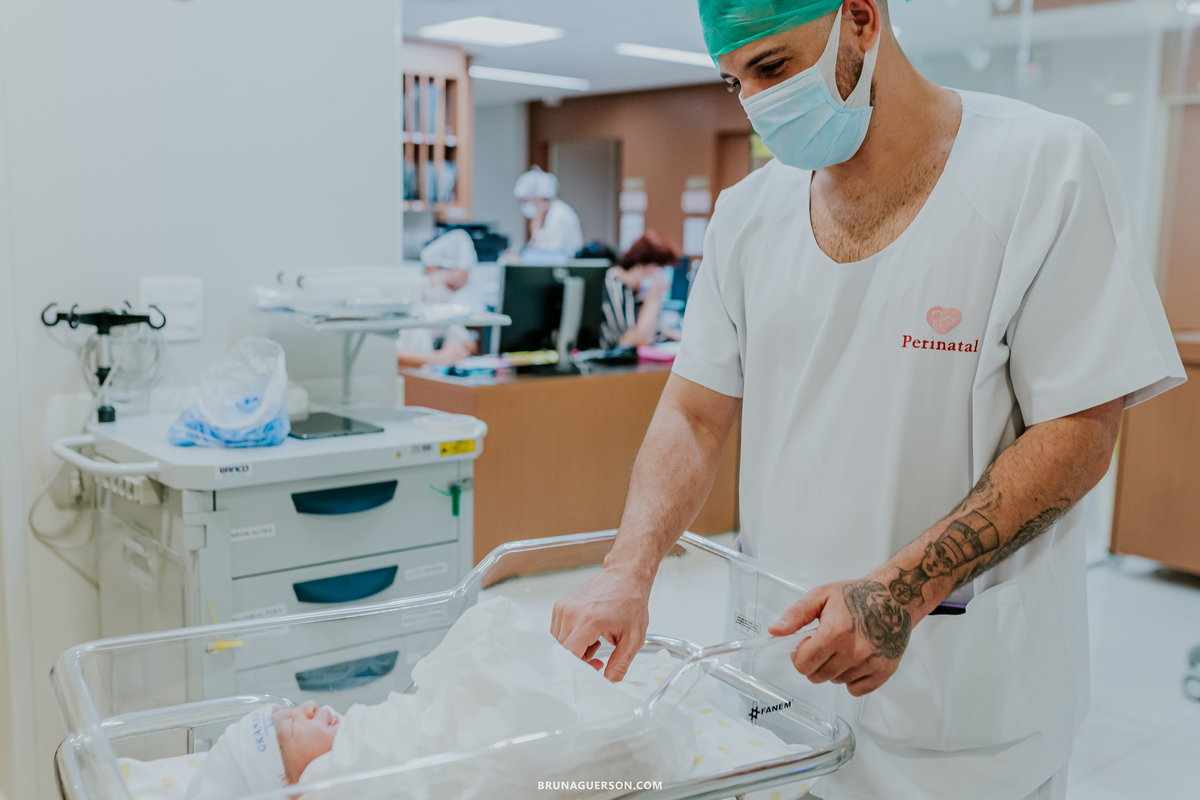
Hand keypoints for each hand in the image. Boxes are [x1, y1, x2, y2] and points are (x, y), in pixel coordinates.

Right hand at [551, 567, 650, 681]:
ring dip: (574, 650)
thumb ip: (620, 664)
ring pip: (558, 643)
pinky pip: (558, 632)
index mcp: (589, 620)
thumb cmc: (630, 603)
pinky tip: (588, 634)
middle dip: (579, 661)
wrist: (625, 577)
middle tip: (598, 659)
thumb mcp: (633, 638)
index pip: (569, 654)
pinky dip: (571, 639)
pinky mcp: (560, 605)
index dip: (577, 669)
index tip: (591, 672)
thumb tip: (609, 684)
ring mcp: (563, 607)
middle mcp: (571, 612)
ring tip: (595, 643)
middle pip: (562, 651)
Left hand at [769, 578, 914, 696]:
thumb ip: (795, 615)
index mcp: (835, 632)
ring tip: (844, 646)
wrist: (895, 597)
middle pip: (817, 676)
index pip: (803, 663)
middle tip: (824, 644)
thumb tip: (775, 631)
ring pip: (836, 681)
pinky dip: (852, 678)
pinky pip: (856, 690)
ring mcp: (871, 663)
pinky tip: (855, 659)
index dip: (799, 654)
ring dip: (834, 668)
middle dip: (814, 662)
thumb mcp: (821, 596)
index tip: (805, 644)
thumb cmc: (859, 595)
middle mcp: (854, 651)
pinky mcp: (885, 671)